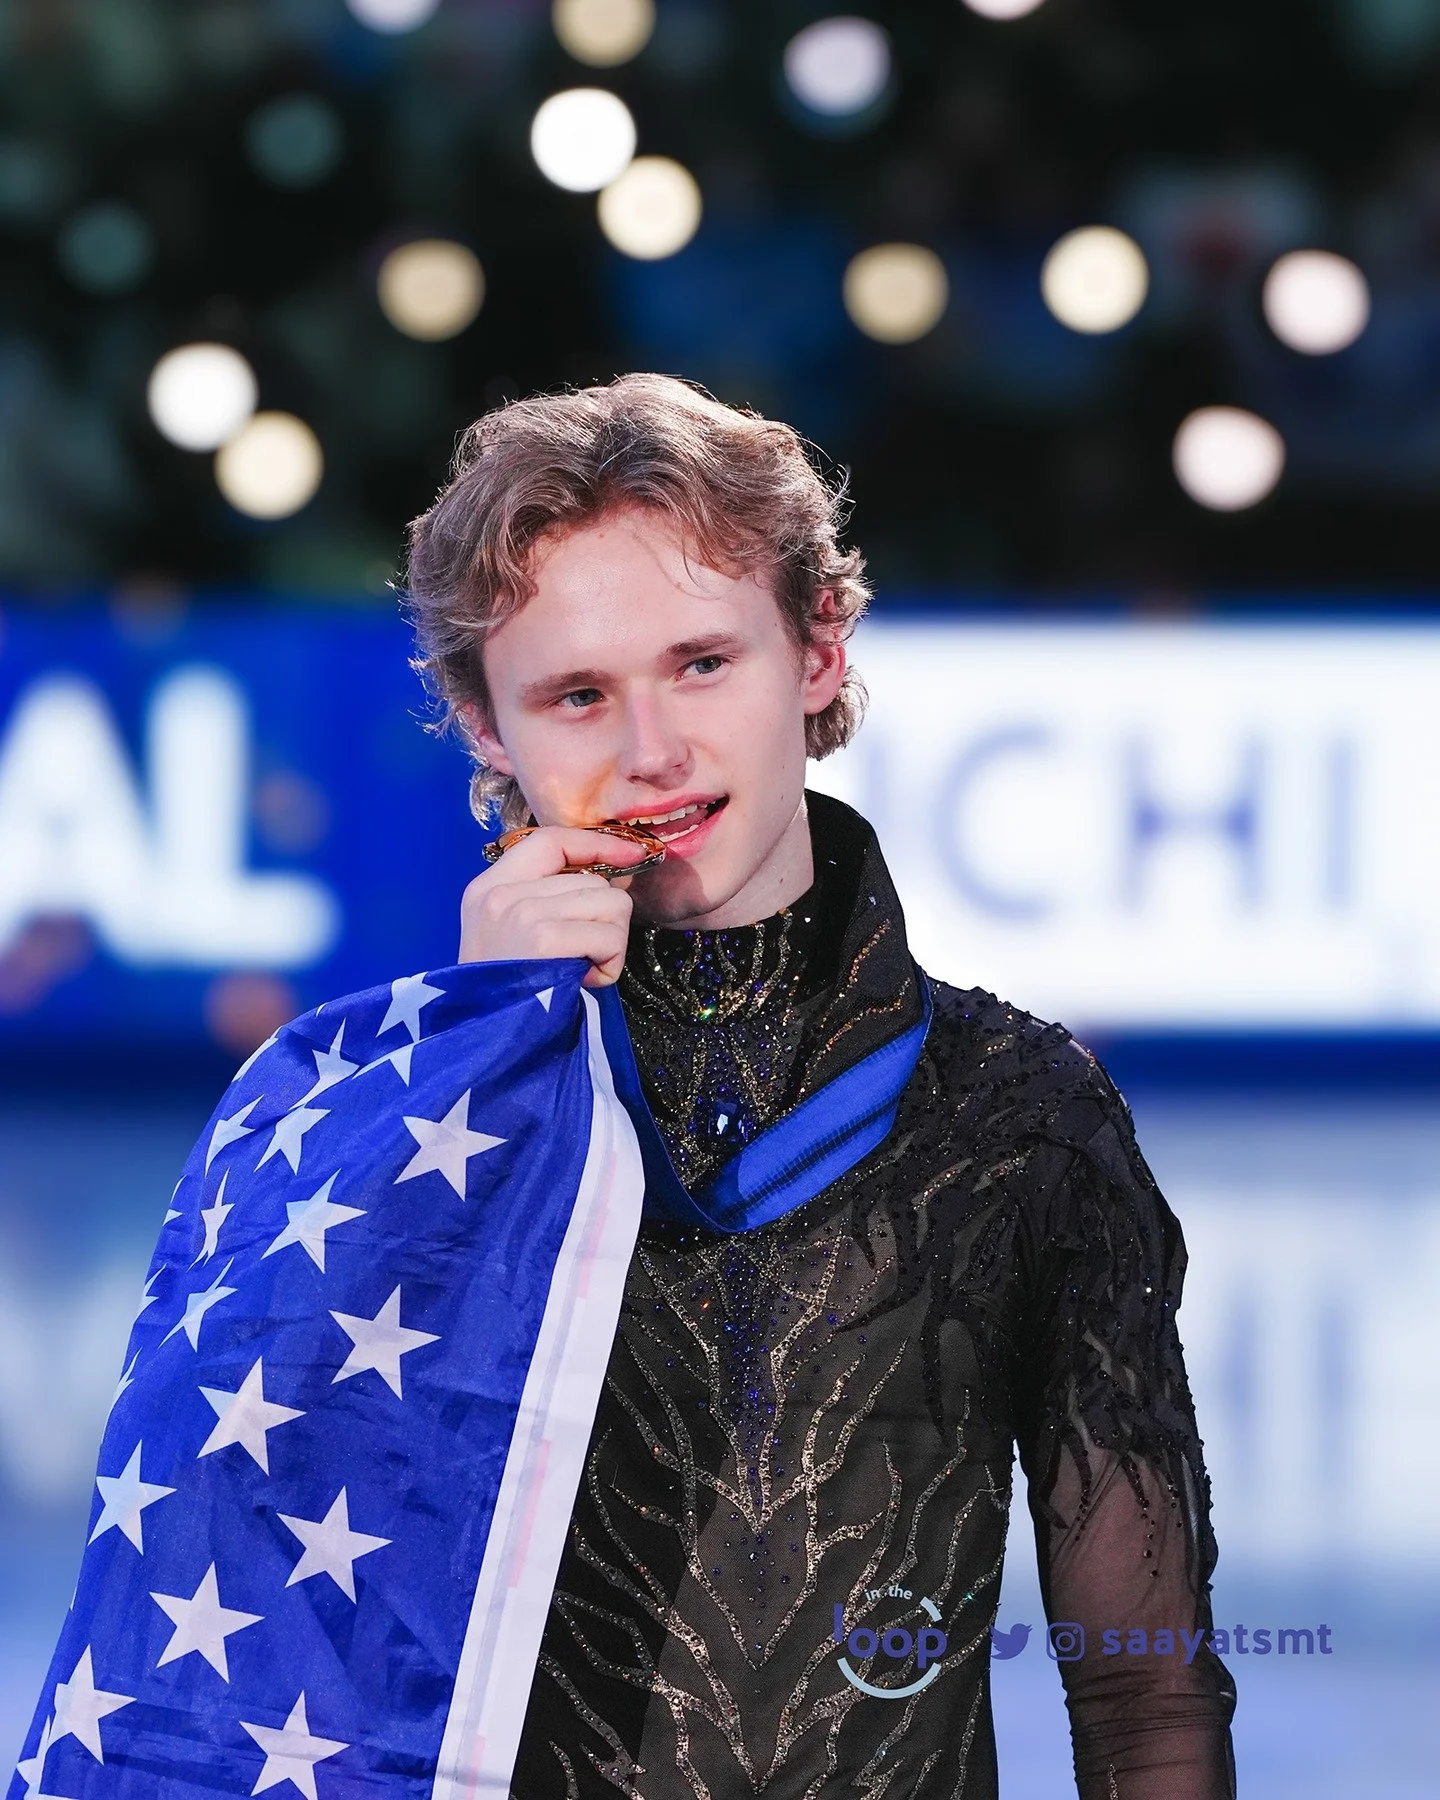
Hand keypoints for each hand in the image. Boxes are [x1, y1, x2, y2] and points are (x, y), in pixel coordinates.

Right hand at [458, 827, 655, 987]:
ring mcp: (521, 914)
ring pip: (611, 904)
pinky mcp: (543, 939)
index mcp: (488, 888)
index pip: (551, 840)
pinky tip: (584, 981)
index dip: (596, 843)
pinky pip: (610, 936)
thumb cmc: (509, 995)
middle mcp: (500, 894)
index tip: (630, 855)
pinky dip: (610, 964)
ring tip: (580, 969)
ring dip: (610, 944)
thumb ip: (552, 900)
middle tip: (580, 958)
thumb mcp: (511, 936)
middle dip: (604, 922)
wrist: (483, 1044)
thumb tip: (619, 875)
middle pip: (593, 880)